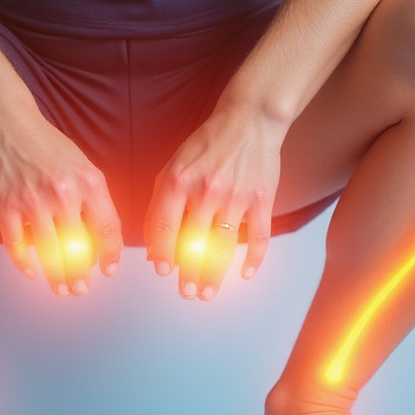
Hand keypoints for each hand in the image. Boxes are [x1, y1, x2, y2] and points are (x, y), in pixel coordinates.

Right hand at [0, 114, 121, 295]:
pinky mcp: (5, 207)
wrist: (7, 124)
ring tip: (61, 290)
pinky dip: (24, 263)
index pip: (108, 229)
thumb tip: (101, 236)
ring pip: (49, 253)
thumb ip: (93, 198)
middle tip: (81, 290)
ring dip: (56, 277)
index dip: (110, 255)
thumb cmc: (46, 145)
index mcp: (89, 183)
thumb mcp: (83, 165)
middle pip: (77, 248)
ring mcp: (32, 202)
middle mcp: (63, 194)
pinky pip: (17, 245)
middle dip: (81, 275)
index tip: (109, 270)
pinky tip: (31, 272)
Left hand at [144, 109, 282, 299]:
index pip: (165, 227)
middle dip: (189, 274)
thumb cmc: (206, 146)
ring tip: (208, 293)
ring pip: (223, 247)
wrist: (249, 121)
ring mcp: (236, 197)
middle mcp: (206, 191)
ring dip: (215, 275)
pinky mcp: (262, 200)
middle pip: (194, 244)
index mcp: (179, 181)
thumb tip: (152, 247)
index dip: (163, 253)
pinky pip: (258, 237)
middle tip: (187, 293)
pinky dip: (253, 259)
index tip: (163, 271)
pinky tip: (245, 275)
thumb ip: (159, 206)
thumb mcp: (173, 168)